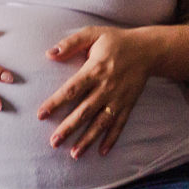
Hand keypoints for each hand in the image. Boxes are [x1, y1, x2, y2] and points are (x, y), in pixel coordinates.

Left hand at [37, 26, 154, 158]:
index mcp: (94, 70)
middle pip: (84, 111)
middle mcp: (106, 87)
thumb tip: (49, 54)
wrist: (148, 49)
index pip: (71, 90)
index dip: (55, 103)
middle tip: (53, 142)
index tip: (41, 115)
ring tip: (74, 154)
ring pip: (101, 123)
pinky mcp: (128, 105)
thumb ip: (70, 43)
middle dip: (68, 128)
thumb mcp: (93, 34)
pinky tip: (102, 152)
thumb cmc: (116, 41)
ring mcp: (118, 98)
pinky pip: (119, 125)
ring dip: (87, 139)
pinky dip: (111, 139)